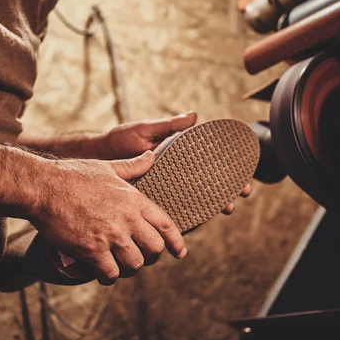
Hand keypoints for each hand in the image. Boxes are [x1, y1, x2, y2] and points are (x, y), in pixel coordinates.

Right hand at [31, 151, 186, 284]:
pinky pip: (111, 273)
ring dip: (128, 269)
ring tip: (119, 266)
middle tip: (140, 258)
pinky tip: (102, 273)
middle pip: (154, 249)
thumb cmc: (73, 175)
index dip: (176, 242)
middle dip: (149, 257)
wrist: (43, 187)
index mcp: (134, 199)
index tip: (180, 253)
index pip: (165, 225)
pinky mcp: (92, 249)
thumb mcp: (107, 167)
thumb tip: (151, 156)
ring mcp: (110, 235)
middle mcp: (127, 218)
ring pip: (134, 264)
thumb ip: (132, 166)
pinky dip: (108, 277)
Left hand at [99, 112, 251, 214]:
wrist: (96, 158)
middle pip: (208, 183)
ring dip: (213, 204)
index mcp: (177, 155)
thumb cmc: (120, 140)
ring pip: (195, 198)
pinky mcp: (154, 202)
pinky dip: (188, 216)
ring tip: (225, 209)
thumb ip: (169, 126)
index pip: (209, 162)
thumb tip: (194, 116)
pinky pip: (175, 210)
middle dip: (227, 190)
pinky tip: (199, 222)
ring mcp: (166, 189)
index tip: (243, 175)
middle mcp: (175, 173)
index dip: (228, 170)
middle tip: (239, 196)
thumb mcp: (145, 130)